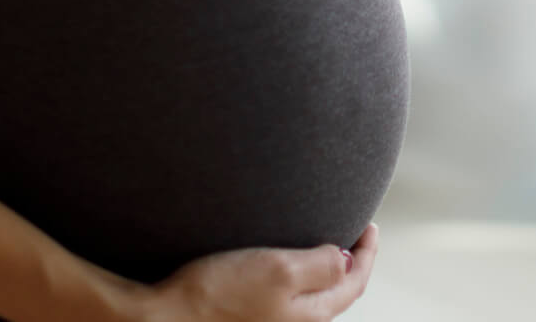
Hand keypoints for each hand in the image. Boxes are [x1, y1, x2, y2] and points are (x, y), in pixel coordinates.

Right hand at [87, 223, 379, 320]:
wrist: (165, 315)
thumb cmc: (219, 293)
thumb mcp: (279, 270)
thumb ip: (321, 266)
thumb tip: (349, 260)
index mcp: (309, 315)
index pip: (354, 283)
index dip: (368, 253)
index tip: (370, 224)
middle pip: (336, 293)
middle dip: (350, 262)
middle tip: (354, 231)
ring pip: (311, 297)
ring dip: (323, 269)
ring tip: (323, 241)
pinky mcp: (247, 316)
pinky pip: (286, 297)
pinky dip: (297, 277)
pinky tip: (282, 261)